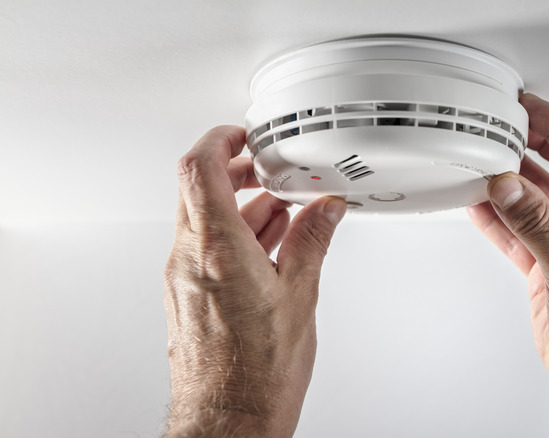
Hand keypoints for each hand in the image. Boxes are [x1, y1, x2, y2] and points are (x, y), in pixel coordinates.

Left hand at [163, 126, 346, 436]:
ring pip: (204, 219)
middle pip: (200, 189)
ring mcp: (183, 278)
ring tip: (283, 214)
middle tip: (269, 172)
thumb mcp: (300, 296)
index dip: (220, 139)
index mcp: (218, 250)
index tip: (244, 135)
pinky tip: (269, 247)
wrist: (229, 419)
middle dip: (237, 172)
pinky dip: (234, 235)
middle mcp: (190, 259)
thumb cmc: (258, 373)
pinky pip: (205, 247)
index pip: (200, 168)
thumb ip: (312, 242)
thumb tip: (325, 211)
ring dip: (241, 207)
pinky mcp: (187, 296)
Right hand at [468, 94, 548, 435]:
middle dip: (535, 148)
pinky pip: (521, 235)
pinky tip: (481, 205)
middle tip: (506, 126)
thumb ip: (539, 225)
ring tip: (486, 161)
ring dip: (513, 184)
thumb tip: (510, 187)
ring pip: (538, 204)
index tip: (533, 108)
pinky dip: (500, 220)